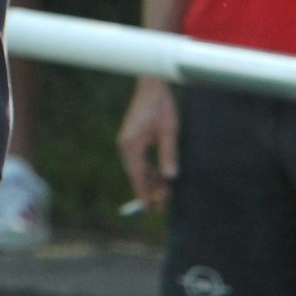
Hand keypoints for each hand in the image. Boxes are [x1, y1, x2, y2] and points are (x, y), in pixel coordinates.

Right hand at [117, 77, 177, 212]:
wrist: (151, 85)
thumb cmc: (161, 106)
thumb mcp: (169, 131)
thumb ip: (168, 154)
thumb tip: (170, 177)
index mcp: (131, 145)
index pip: (137, 175)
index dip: (143, 193)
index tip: (149, 209)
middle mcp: (125, 146)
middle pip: (136, 174)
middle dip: (149, 190)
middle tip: (162, 206)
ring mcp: (127, 142)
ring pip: (138, 168)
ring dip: (150, 181)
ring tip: (165, 194)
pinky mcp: (132, 139)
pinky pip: (140, 160)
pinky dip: (149, 170)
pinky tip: (160, 177)